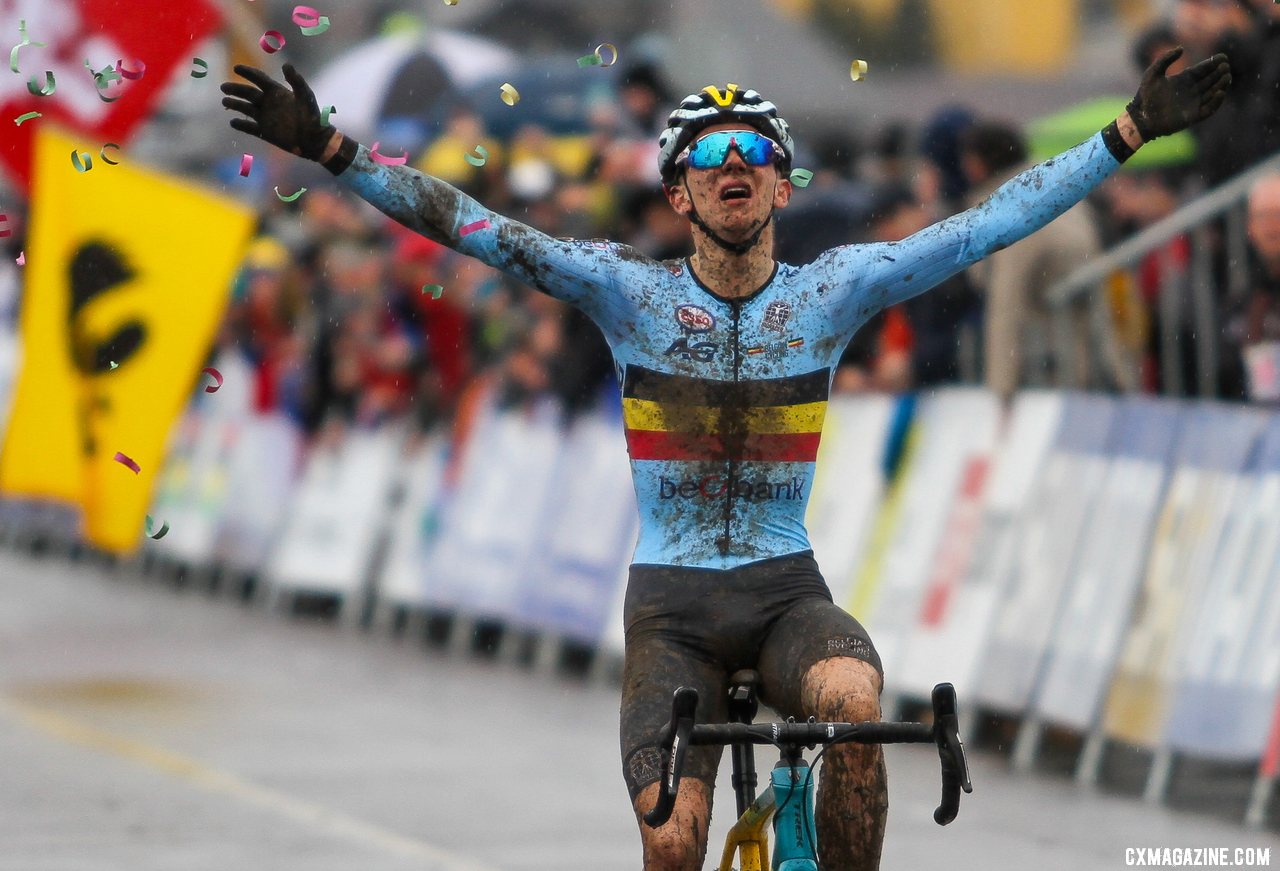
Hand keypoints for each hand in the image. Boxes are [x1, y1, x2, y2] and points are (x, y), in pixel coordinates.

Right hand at [220, 64, 334, 160]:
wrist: (315, 141)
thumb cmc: (313, 117)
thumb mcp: (305, 97)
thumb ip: (296, 81)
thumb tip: (286, 64)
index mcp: (277, 92)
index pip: (259, 79)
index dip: (248, 72)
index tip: (236, 68)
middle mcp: (269, 103)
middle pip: (248, 93)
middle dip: (236, 89)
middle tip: (223, 87)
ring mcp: (266, 118)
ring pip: (246, 109)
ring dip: (235, 105)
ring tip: (225, 101)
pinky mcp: (265, 132)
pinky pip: (249, 128)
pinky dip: (241, 125)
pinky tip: (233, 122)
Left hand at [1126, 47, 1230, 141]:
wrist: (1140, 118)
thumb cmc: (1145, 96)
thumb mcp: (1153, 73)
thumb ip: (1165, 59)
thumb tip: (1182, 48)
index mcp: (1184, 80)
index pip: (1203, 70)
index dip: (1213, 63)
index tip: (1223, 57)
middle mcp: (1191, 91)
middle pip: (1210, 79)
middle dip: (1220, 72)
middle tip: (1225, 66)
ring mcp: (1193, 103)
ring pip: (1213, 92)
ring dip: (1221, 85)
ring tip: (1226, 76)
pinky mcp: (1193, 116)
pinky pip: (1209, 109)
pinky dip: (1216, 101)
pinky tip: (1220, 92)